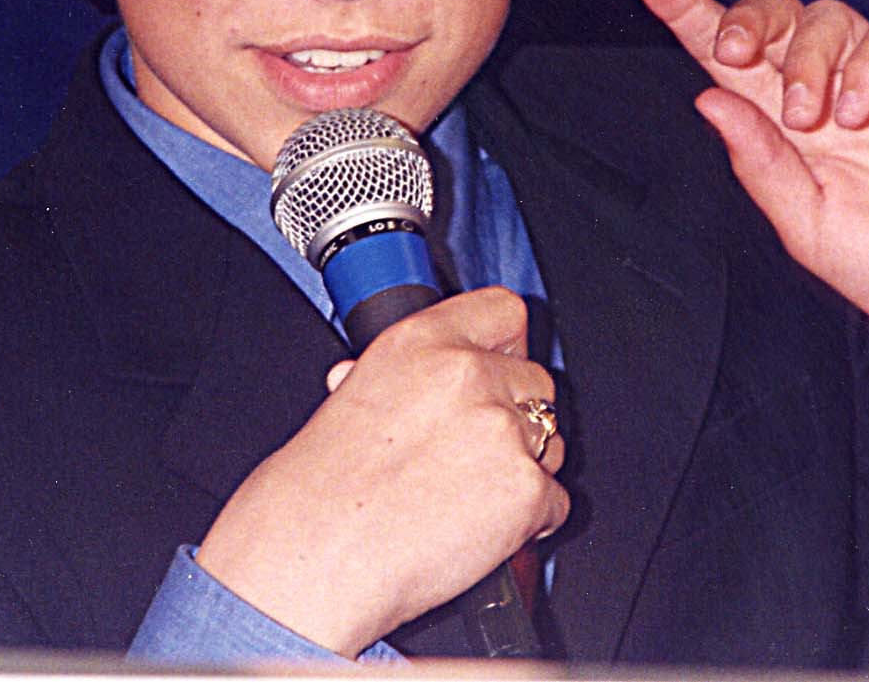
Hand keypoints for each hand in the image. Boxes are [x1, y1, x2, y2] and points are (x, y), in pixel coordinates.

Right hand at [195, 287, 566, 656]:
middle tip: (475, 453)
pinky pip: (554, 503)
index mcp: (421, 341)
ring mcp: (502, 430)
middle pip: (537, 381)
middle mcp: (467, 375)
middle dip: (516, 417)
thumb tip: (414, 383)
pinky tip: (480, 531)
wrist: (313, 557)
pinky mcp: (525, 489)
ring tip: (471, 497)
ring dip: (524, 468)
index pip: (503, 311)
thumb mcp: (349, 400)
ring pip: (552, 442)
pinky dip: (529, 522)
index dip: (508, 344)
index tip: (504, 364)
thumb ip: (400, 379)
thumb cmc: (316, 493)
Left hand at [631, 0, 868, 371]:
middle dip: (745, 17)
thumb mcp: (807, 227)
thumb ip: (760, 164)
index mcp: (784, 128)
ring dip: (804, 56)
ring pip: (826, 16)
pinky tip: (858, 111)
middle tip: (735, 53)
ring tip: (811, 118)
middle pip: (774, 16)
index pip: (727, 57)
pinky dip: (863, 63)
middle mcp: (827, 91)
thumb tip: (708, 98)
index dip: (688, 12)